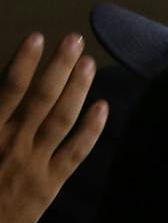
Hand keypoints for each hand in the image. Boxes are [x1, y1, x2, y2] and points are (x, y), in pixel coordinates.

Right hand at [0, 32, 107, 222]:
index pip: (8, 87)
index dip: (24, 61)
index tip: (38, 38)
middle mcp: (12, 142)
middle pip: (41, 97)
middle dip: (59, 66)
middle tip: (74, 40)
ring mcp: (33, 163)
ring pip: (61, 119)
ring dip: (77, 89)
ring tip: (88, 64)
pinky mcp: (49, 184)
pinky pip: (75, 153)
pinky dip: (91, 130)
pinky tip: (103, 107)